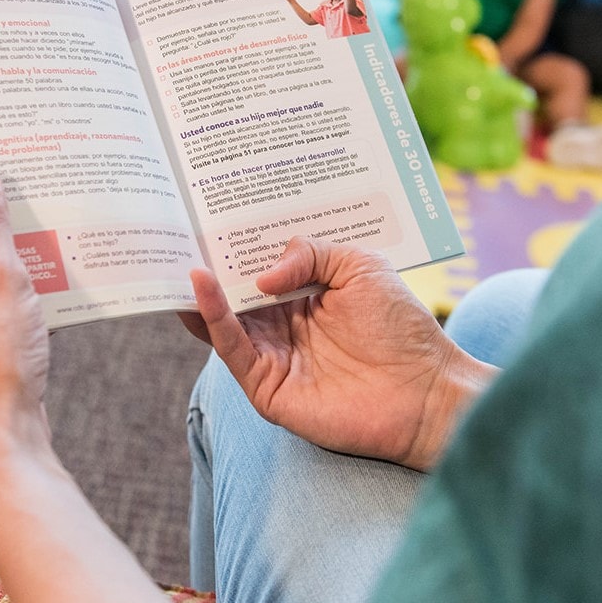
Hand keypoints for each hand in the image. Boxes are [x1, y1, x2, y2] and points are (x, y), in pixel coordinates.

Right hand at [181, 237, 495, 470]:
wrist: (426, 390)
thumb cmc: (402, 326)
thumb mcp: (358, 266)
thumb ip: (310, 254)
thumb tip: (260, 274)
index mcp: (306, 296)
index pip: (260, 268)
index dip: (237, 244)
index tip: (207, 212)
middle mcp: (284, 326)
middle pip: (234, 293)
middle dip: (208, 263)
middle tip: (176, 227)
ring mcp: (274, 357)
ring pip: (223, 321)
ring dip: (200, 291)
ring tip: (178, 251)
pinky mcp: (267, 387)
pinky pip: (232, 348)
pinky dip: (213, 317)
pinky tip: (202, 285)